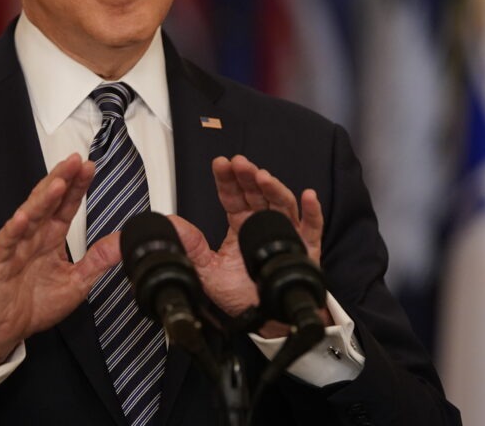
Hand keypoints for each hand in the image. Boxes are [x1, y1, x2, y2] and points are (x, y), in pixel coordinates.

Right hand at [0, 154, 119, 365]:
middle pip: (48, 202)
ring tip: (58, 182)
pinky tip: (23, 217)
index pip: (66, 206)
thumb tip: (123, 243)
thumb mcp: (77, 282)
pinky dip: (15, 229)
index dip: (77, 187)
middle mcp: (34, 236)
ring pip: (30, 216)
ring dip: (43, 199)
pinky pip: (7, 242)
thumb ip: (98, 260)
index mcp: (51, 238)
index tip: (90, 167)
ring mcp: (16, 246)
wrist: (5, 330)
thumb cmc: (34, 305)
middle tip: (76, 162)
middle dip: (62, 180)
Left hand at [169, 155, 328, 334]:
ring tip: (263, 177)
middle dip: (248, 176)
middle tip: (239, 164)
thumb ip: (192, 248)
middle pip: (257, 193)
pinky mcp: (307, 248)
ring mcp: (287, 232)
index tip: (221, 164)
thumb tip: (171, 224)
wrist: (265, 320)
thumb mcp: (209, 272)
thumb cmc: (241, 296)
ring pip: (282, 204)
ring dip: (274, 188)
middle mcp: (263, 223)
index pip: (232, 196)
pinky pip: (312, 227)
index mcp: (240, 225)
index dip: (227, 180)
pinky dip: (312, 211)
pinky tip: (308, 196)